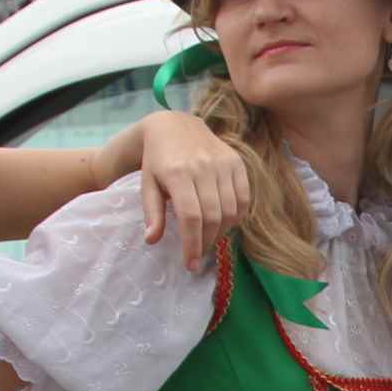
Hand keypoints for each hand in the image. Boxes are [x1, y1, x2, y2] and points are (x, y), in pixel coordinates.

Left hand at [133, 111, 248, 259]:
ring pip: (230, 210)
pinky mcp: (237, 162)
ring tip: (208, 239)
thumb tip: (152, 240)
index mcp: (177, 173)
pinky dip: (236, 217)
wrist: (174, 126)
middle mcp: (203, 167)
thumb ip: (151, 212)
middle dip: (206, 242)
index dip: (193, 245)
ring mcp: (223, 163)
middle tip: (198, 255)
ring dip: (221, 232)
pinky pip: (244, 198)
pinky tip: (224, 224)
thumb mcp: (148, 185)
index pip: (191, 217)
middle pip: (213, 217)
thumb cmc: (157, 160)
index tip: (190, 264)